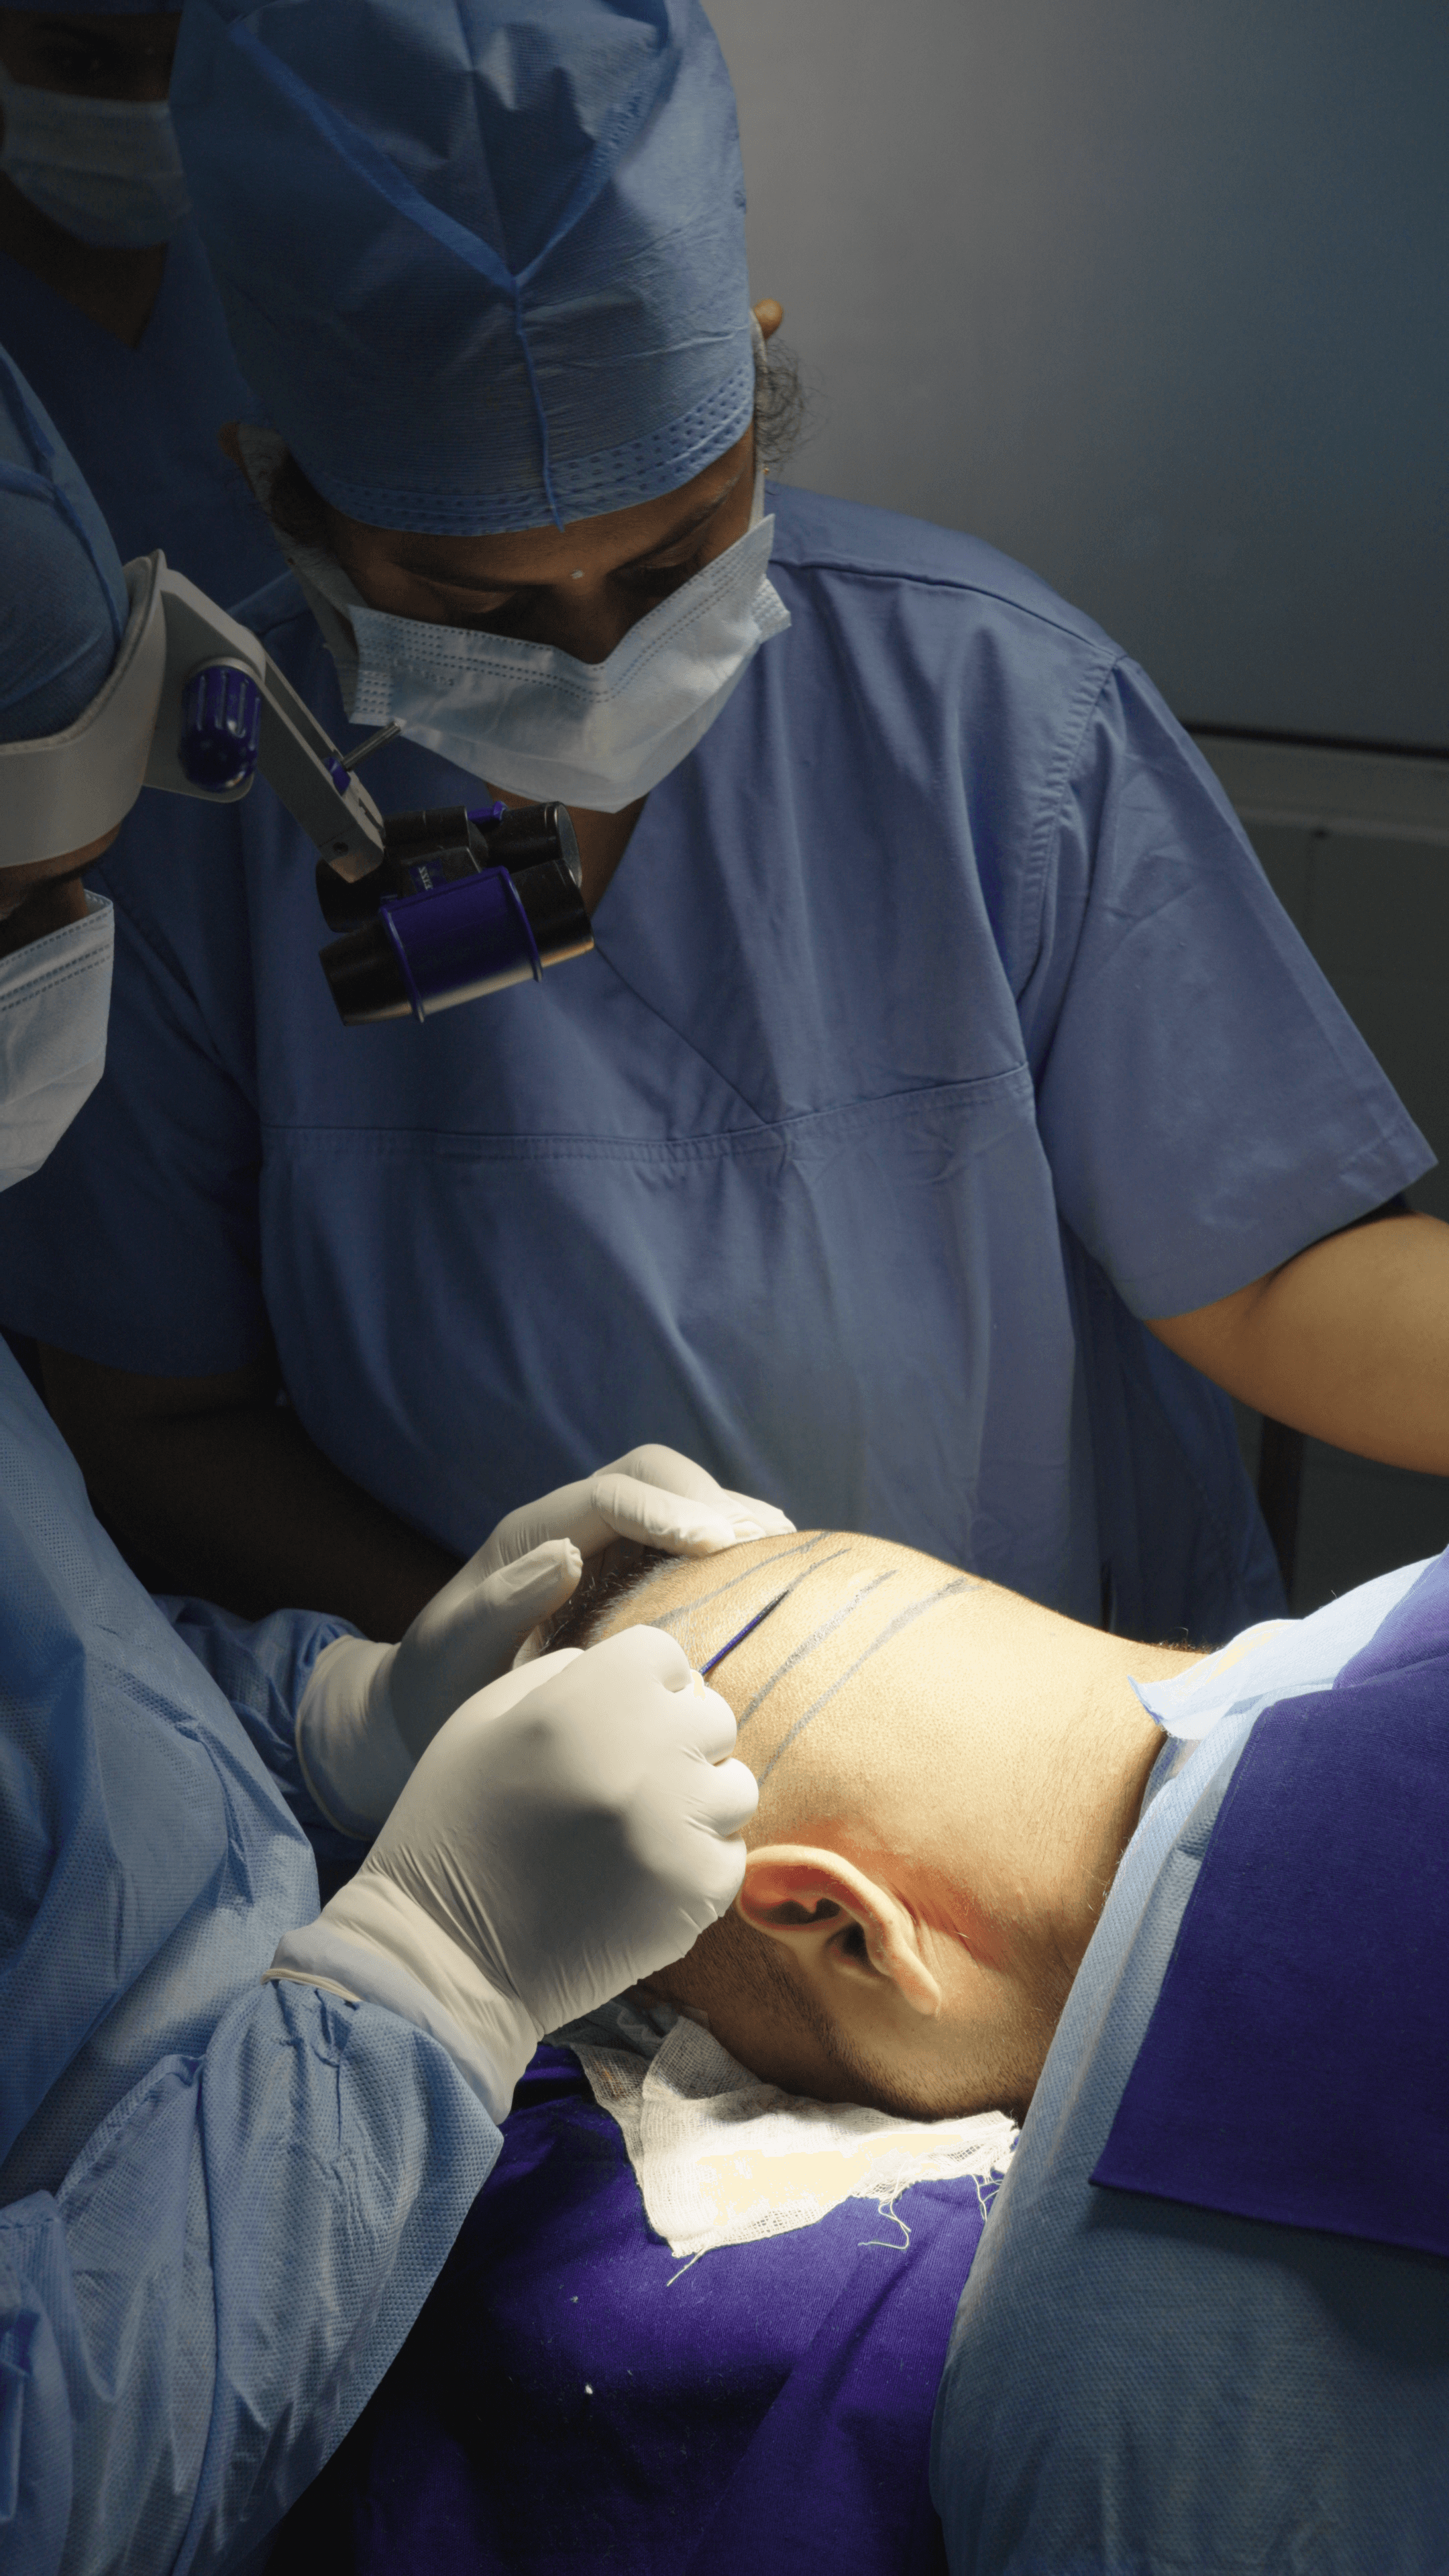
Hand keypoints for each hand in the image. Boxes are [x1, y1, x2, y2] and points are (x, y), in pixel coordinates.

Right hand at [276, 1631, 757, 2109]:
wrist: (443, 1955)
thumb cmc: (455, 1825)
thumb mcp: (483, 1718)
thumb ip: (562, 1675)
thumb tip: (639, 1674)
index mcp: (591, 1697)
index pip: (664, 1655)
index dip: (642, 1683)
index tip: (617, 1717)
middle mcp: (647, 1750)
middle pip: (712, 1718)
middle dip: (676, 1740)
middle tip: (626, 1779)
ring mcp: (678, 1823)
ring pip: (735, 1787)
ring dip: (696, 1801)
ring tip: (638, 1829)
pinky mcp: (696, 1890)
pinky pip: (730, 1856)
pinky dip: (695, 1863)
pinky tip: (641, 1876)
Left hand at [296, 1445, 792, 1833]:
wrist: (424, 1709)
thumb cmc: (438, 1688)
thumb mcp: (454, 1652)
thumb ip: (500, 1605)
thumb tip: (568, 1553)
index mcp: (533, 1535)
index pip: (614, 1495)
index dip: (669, 1511)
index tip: (717, 1546)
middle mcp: (572, 1526)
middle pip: (654, 1474)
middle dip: (710, 1500)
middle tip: (762, 1545)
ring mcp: (602, 1547)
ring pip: (677, 1499)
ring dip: (730, 1517)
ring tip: (784, 1550)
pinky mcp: (624, 1576)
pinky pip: (683, 1543)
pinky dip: (728, 1548)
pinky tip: (767, 1576)